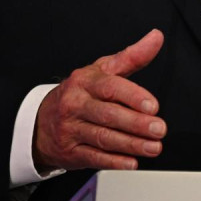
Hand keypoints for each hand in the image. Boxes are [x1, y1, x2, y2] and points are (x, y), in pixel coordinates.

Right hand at [33, 29, 166, 172]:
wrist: (41, 121)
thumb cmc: (79, 93)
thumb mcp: (102, 70)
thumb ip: (132, 56)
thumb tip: (155, 38)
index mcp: (85, 81)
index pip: (110, 87)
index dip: (133, 96)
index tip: (153, 106)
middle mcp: (76, 104)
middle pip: (108, 114)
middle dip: (136, 124)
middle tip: (158, 129)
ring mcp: (71, 128)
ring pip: (103, 137)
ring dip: (131, 144)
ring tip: (153, 147)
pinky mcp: (70, 151)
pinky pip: (93, 157)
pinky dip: (114, 161)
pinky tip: (131, 162)